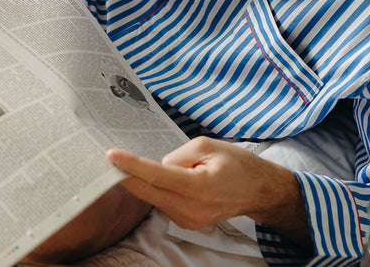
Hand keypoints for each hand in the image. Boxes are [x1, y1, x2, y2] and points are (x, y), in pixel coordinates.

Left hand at [106, 136, 312, 249]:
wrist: (258, 190)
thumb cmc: (237, 163)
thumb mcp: (209, 145)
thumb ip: (180, 154)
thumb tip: (159, 167)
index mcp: (198, 187)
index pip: (156, 175)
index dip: (131, 165)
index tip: (111, 156)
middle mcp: (191, 210)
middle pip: (148, 192)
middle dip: (128, 176)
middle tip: (111, 159)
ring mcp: (189, 220)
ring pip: (156, 197)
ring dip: (151, 181)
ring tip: (178, 166)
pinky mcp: (187, 223)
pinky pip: (165, 202)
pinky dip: (162, 189)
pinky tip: (176, 179)